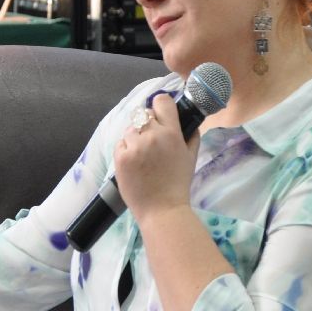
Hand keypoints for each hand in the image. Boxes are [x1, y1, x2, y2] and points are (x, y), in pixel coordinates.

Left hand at [113, 93, 198, 224]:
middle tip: (151, 141)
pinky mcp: (120, 157)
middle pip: (143, 114)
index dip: (160, 106)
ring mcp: (134, 146)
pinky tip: (134, 164)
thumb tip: (188, 122)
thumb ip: (190, 136)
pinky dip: (126, 150)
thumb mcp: (190, 157)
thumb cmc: (178, 184)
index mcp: (171, 133)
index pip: (161, 101)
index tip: (161, 115)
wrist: (161, 209)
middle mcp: (151, 135)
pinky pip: (120, 144)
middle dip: (147, 124)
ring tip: (142, 156)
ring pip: (130, 129)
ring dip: (135, 138)